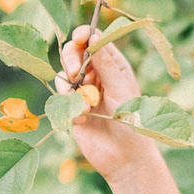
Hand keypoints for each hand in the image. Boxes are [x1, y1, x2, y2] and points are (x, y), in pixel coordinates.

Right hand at [58, 26, 160, 183]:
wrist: (125, 157)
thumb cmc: (132, 122)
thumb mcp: (121, 90)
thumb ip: (105, 64)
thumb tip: (93, 37)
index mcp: (114, 66)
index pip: (96, 40)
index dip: (85, 35)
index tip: (80, 37)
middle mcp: (97, 75)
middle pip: (74, 53)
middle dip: (71, 59)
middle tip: (74, 72)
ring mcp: (83, 91)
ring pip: (64, 74)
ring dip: (71, 87)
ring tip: (85, 104)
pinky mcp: (72, 108)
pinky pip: (61, 97)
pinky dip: (70, 107)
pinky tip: (83, 120)